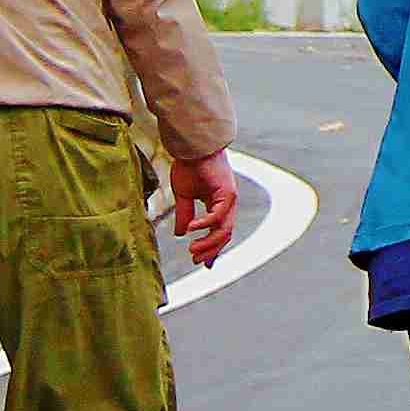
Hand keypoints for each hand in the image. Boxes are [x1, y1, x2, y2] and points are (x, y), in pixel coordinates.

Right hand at [168, 147, 242, 268]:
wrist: (192, 146)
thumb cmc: (189, 165)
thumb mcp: (183, 195)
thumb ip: (184, 214)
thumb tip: (180, 234)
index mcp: (219, 204)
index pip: (219, 231)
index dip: (213, 249)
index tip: (204, 264)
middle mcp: (228, 203)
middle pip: (224, 234)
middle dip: (210, 250)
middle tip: (195, 260)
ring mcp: (229, 199)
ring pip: (223, 229)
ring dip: (208, 242)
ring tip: (192, 250)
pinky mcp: (227, 193)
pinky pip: (217, 215)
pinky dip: (204, 224)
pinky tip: (191, 229)